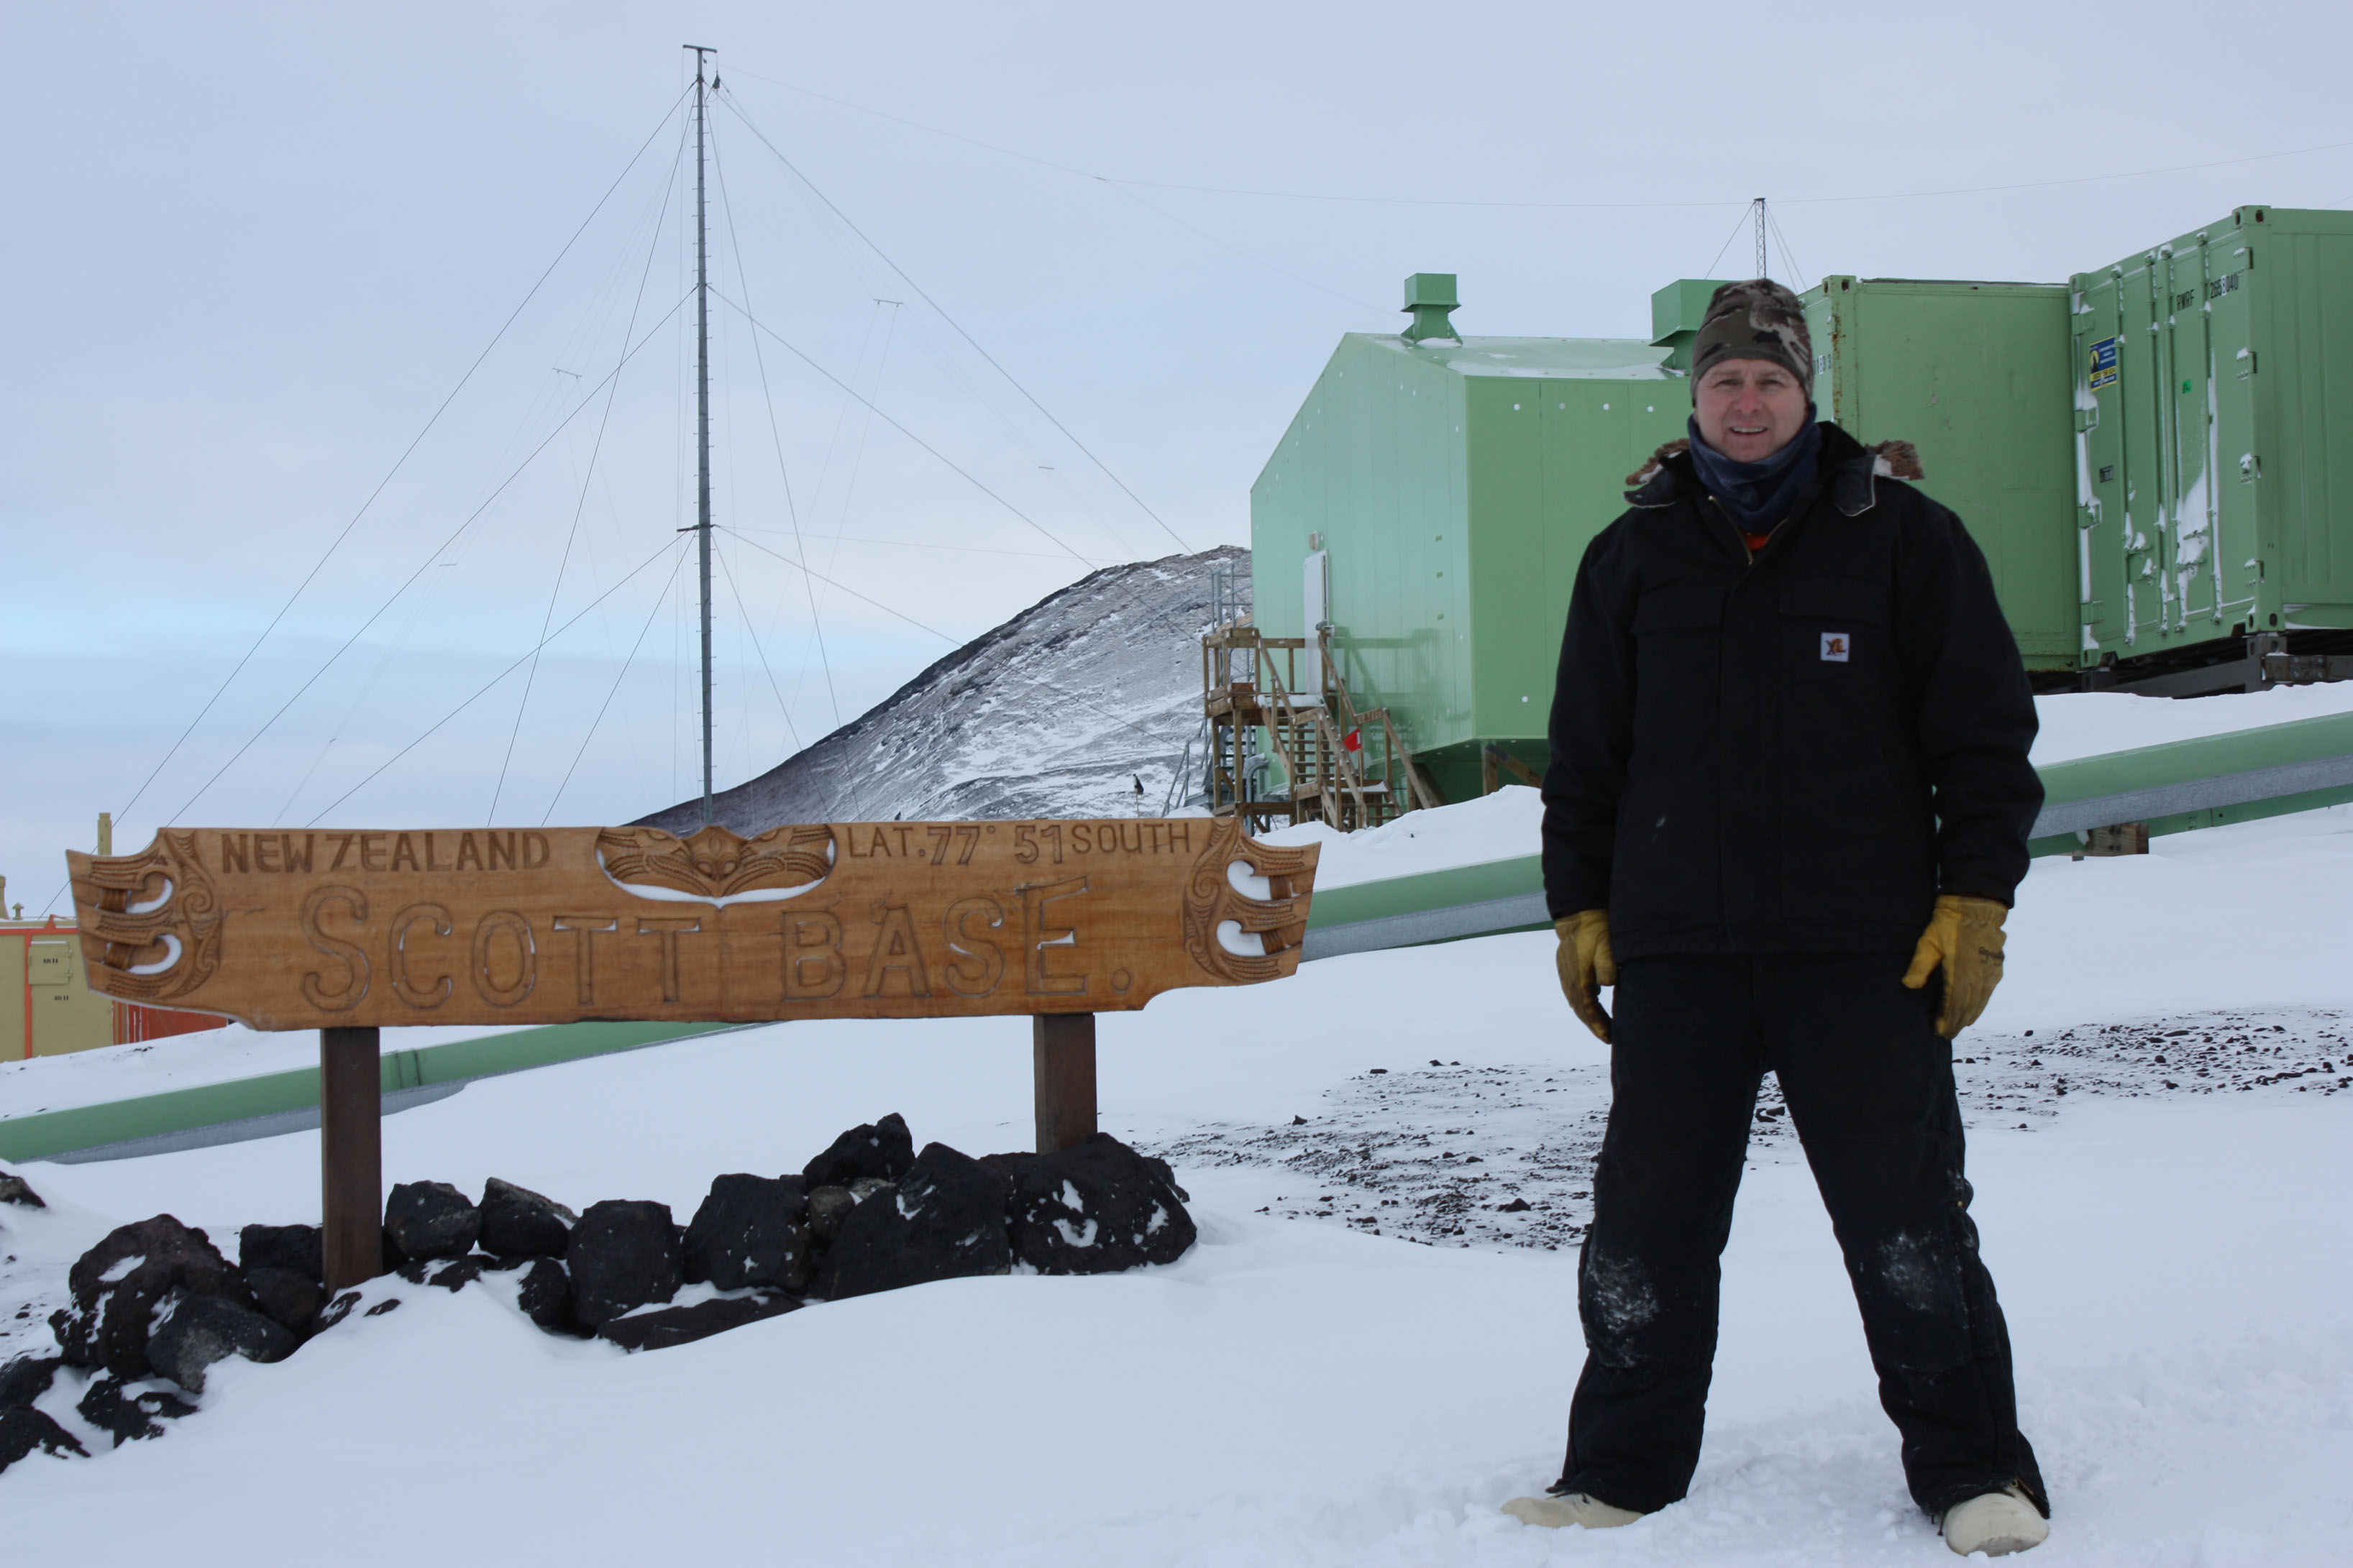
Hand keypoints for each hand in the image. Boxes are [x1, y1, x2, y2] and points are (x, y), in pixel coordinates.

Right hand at [1554, 909, 1616, 1042]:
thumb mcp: (1607, 945)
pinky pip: (1574, 994)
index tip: (1609, 1038)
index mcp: (1579, 978)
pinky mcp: (1567, 970)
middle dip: (1594, 1026)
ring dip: (1588, 1016)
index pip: (1588, 1010)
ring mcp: (1566, 975)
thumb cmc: (1596, 930)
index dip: (1598, 1026)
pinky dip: (1583, 1005)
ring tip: (1602, 1027)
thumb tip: (1607, 984)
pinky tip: (1592, 1006)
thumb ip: (1607, 965)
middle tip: (1609, 1038)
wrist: (1578, 915)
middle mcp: (1570, 980)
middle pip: (1581, 1011)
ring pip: (1576, 1003)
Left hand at [1901, 894, 2008, 1037]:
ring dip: (1969, 1016)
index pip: (1953, 1001)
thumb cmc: (1948, 924)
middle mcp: (1978, 974)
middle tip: (1947, 1035)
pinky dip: (1980, 1006)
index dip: (1947, 1018)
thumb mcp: (1929, 941)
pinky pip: (1988, 993)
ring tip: (1958, 1028)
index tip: (1939, 1031)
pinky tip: (1973, 1014)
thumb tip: (1909, 985)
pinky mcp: (1996, 967)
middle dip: (1956, 1022)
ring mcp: (1990, 971)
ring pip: (1980, 1001)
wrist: (1977, 907)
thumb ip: (1920, 965)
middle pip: (1967, 1005)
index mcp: (1960, 969)